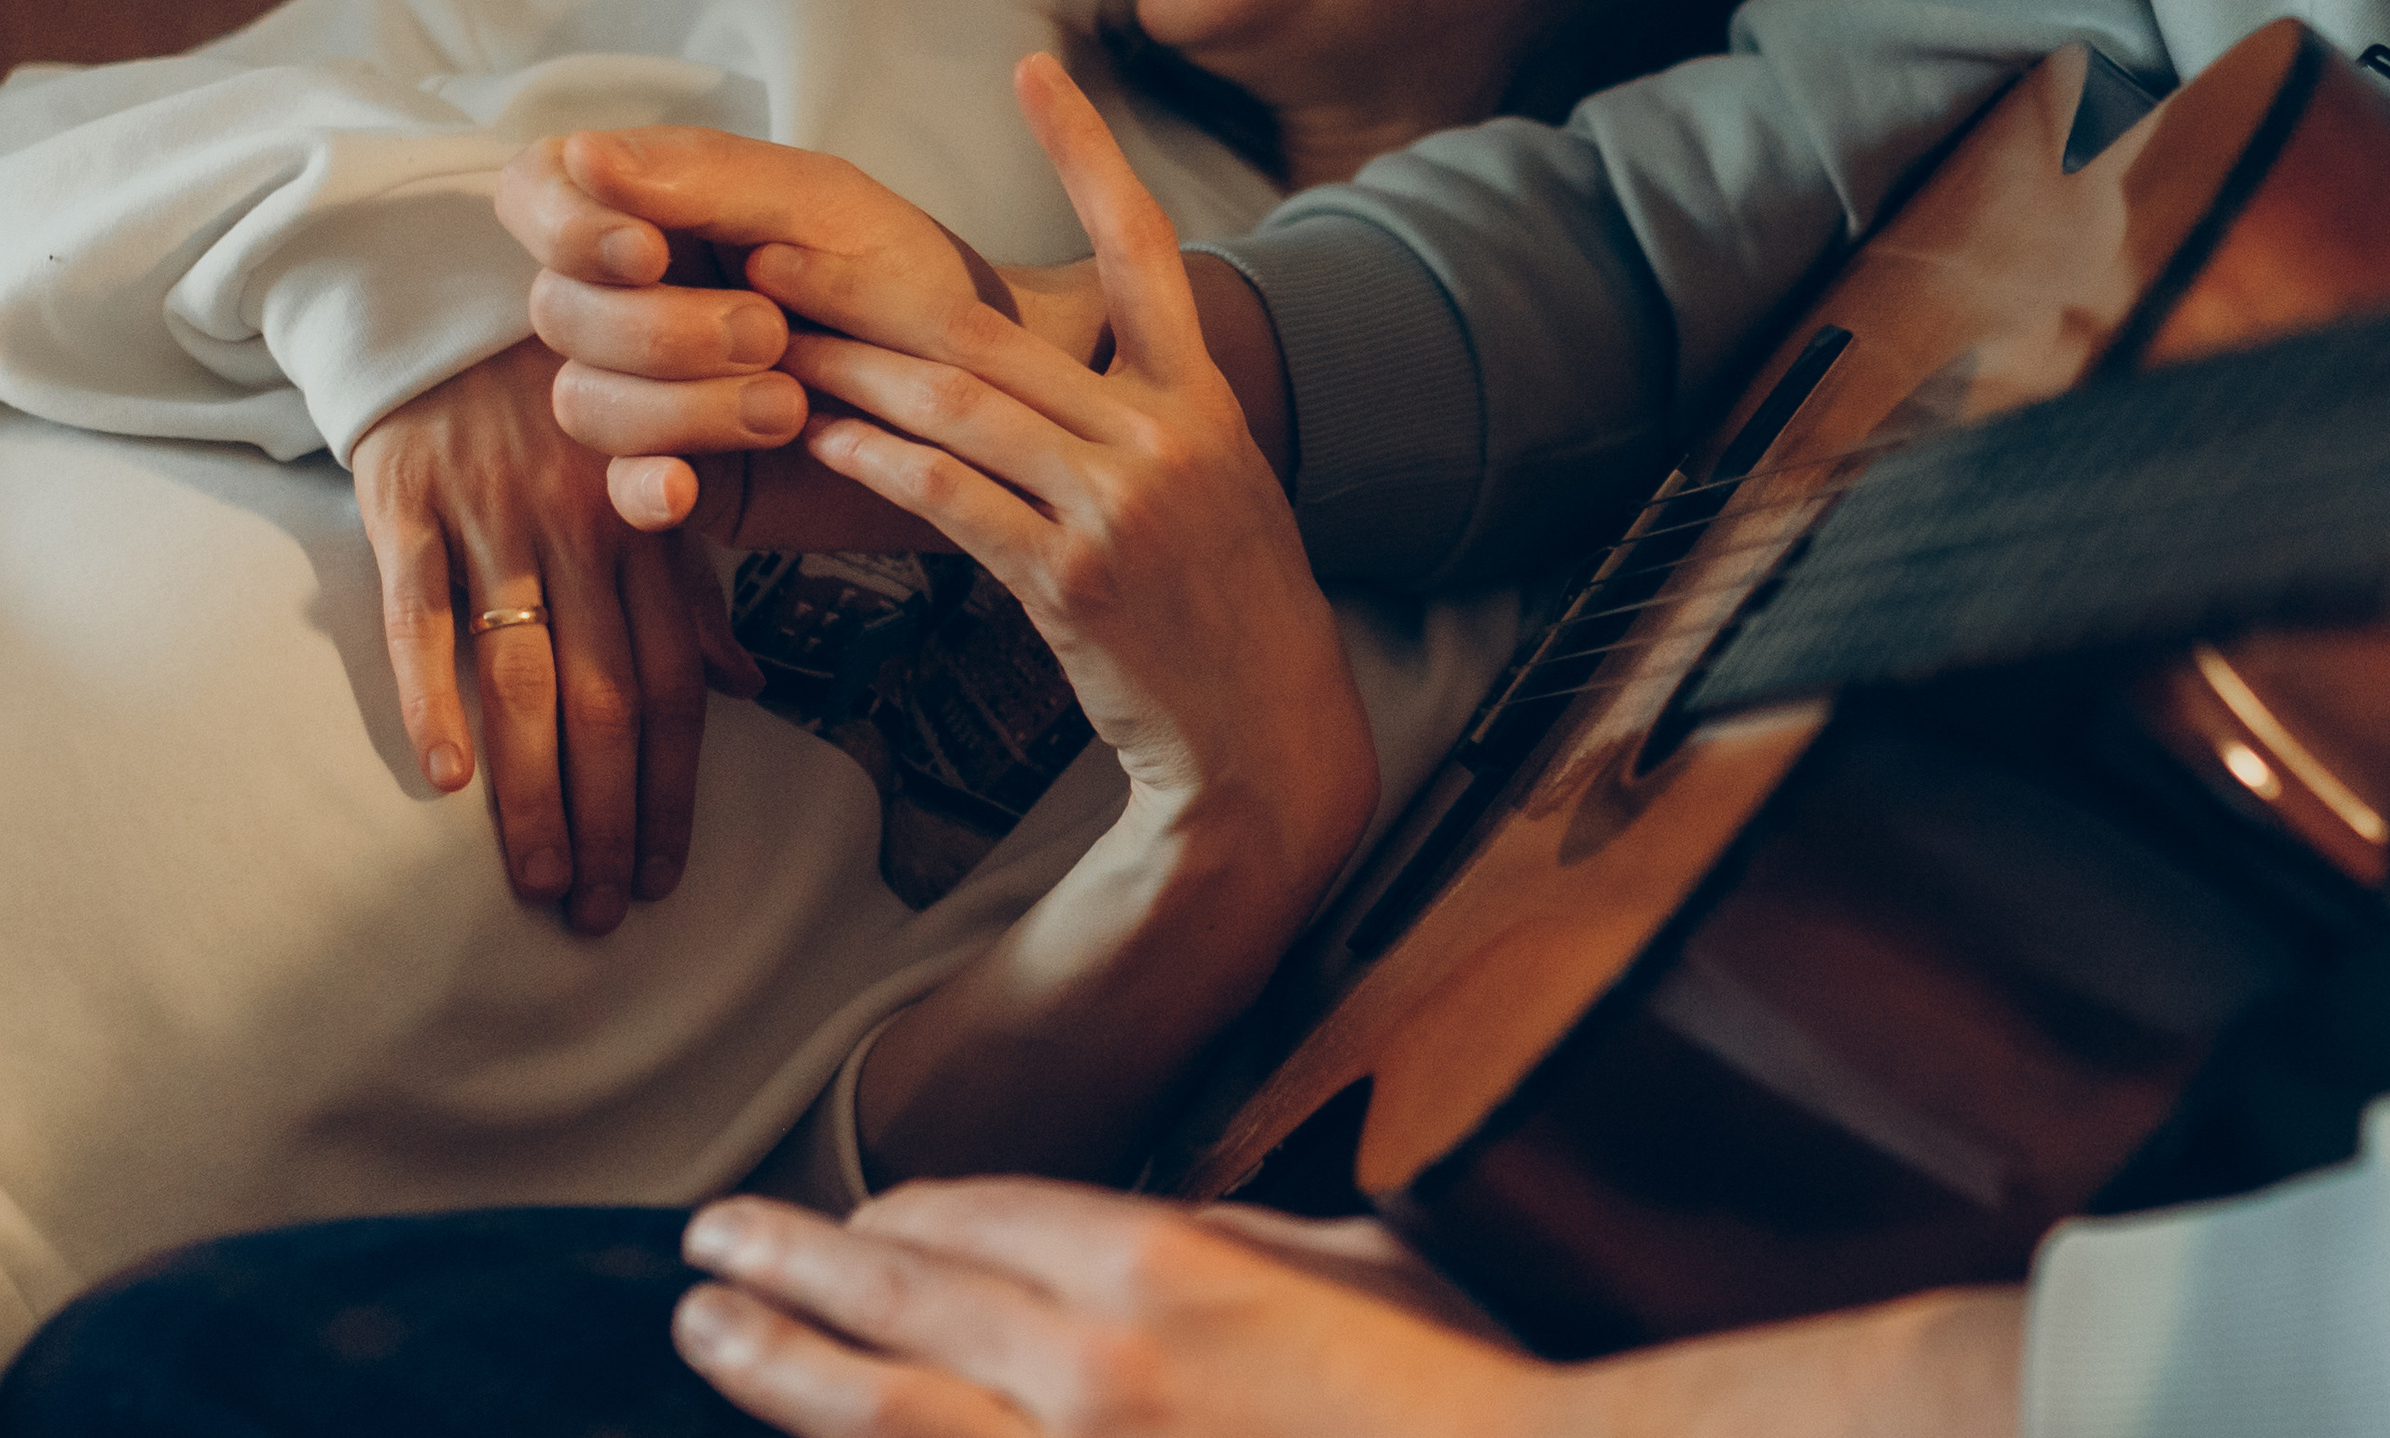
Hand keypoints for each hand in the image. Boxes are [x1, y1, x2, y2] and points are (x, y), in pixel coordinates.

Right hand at [350, 336, 759, 932]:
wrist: (443, 286)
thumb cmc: (561, 396)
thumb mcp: (649, 471)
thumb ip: (689, 584)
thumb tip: (747, 686)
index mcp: (646, 531)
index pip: (671, 686)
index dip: (673, 785)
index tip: (665, 874)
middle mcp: (579, 531)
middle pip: (604, 700)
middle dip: (609, 814)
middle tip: (602, 912)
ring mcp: (492, 517)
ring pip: (522, 674)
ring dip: (533, 788)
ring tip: (541, 879)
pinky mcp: (406, 497)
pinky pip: (416, 608)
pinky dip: (429, 692)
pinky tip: (444, 778)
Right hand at [501, 128, 1062, 550]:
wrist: (993, 385)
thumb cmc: (908, 275)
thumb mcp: (824, 205)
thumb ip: (707, 180)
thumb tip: (583, 154)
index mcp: (652, 212)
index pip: (537, 199)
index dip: (567, 228)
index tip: (647, 252)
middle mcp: (633, 300)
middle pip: (559, 312)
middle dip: (659, 329)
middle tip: (770, 335)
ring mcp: (653, 392)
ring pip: (585, 401)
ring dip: (678, 404)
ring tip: (789, 403)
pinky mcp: (687, 472)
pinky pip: (622, 488)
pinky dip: (644, 488)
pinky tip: (686, 487)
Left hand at [503, 126, 1291, 542]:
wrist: (1267, 733)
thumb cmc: (1229, 610)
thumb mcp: (1218, 489)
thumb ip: (1147, 416)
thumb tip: (1051, 366)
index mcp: (1206, 400)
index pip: (1147, 249)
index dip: (1088, 154)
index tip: (1035, 69)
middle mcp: (1168, 436)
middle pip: (998, 334)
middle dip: (871, 291)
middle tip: (774, 255)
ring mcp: (1122, 505)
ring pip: (963, 408)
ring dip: (853, 372)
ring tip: (767, 346)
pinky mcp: (1074, 579)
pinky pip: (956, 500)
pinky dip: (882, 463)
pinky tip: (823, 439)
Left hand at [672, 1184, 1556, 1437]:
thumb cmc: (1444, 1392)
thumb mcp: (1347, 1260)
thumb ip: (1228, 1237)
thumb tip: (1152, 1235)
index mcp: (1158, 1270)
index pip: (970, 1215)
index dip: (890, 1210)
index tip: (846, 1213)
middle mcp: (1085, 1371)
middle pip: (891, 1299)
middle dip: (787, 1264)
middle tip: (711, 1244)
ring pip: (874, 1415)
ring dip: (773, 1363)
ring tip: (708, 1329)